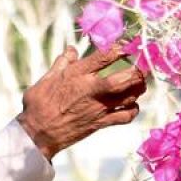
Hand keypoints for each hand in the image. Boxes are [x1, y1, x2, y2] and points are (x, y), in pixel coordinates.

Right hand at [16, 44, 147, 160]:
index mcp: (77, 75)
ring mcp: (98, 108)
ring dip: (138, 89)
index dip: (120, 49)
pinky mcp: (101, 123)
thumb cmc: (39, 104)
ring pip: (128, 97)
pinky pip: (125, 117)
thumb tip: (71, 49)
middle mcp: (91, 90)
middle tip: (142, 68)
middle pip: (123, 79)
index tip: (127, 47)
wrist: (38, 133)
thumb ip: (63, 62)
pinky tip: (131, 105)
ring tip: (140, 83)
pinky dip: (133, 110)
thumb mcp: (47, 78)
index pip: (104, 56)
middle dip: (137, 72)